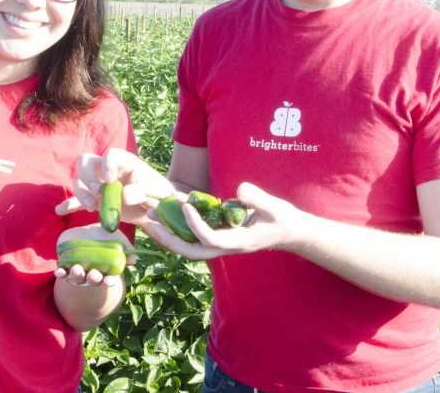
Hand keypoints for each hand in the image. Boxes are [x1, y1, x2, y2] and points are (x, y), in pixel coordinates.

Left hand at [53, 224, 133, 288]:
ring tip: (76, 269)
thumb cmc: (105, 237)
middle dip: (93, 279)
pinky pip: (62, 273)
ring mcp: (78, 272)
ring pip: (77, 278)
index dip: (109, 281)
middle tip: (93, 274)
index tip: (108, 280)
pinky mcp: (66, 266)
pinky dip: (61, 273)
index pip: (109, 279)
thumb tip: (133, 259)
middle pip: (92, 280)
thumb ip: (126, 248)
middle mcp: (92, 274)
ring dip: (76, 275)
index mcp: (106, 270)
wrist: (87, 231)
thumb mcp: (117, 239)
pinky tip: (59, 271)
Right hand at [55, 148, 173, 226]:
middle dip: (87, 175)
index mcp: (124, 161)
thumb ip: (141, 191)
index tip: (111, 180)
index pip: (110, 155)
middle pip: (86, 162)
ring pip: (79, 181)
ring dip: (81, 192)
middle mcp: (107, 169)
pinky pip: (77, 200)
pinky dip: (69, 204)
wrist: (154, 208)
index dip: (107, 165)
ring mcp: (98, 184)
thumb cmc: (157, 194)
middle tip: (97, 191)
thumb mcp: (154, 192)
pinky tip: (60, 211)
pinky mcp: (94, 200)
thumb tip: (123, 196)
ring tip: (91, 207)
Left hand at [139, 182, 306, 259]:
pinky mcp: (220, 236)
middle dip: (169, 238)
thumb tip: (240, 189)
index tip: (186, 206)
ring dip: (169, 233)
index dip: (195, 225)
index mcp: (238, 243)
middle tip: (151, 222)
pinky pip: (195, 235)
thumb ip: (257, 199)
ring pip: (189, 245)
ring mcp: (222, 243)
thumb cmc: (283, 219)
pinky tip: (169, 211)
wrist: (289, 232)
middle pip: (191, 250)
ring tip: (151, 217)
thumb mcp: (274, 207)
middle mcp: (226, 247)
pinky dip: (180, 226)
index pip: (210, 240)